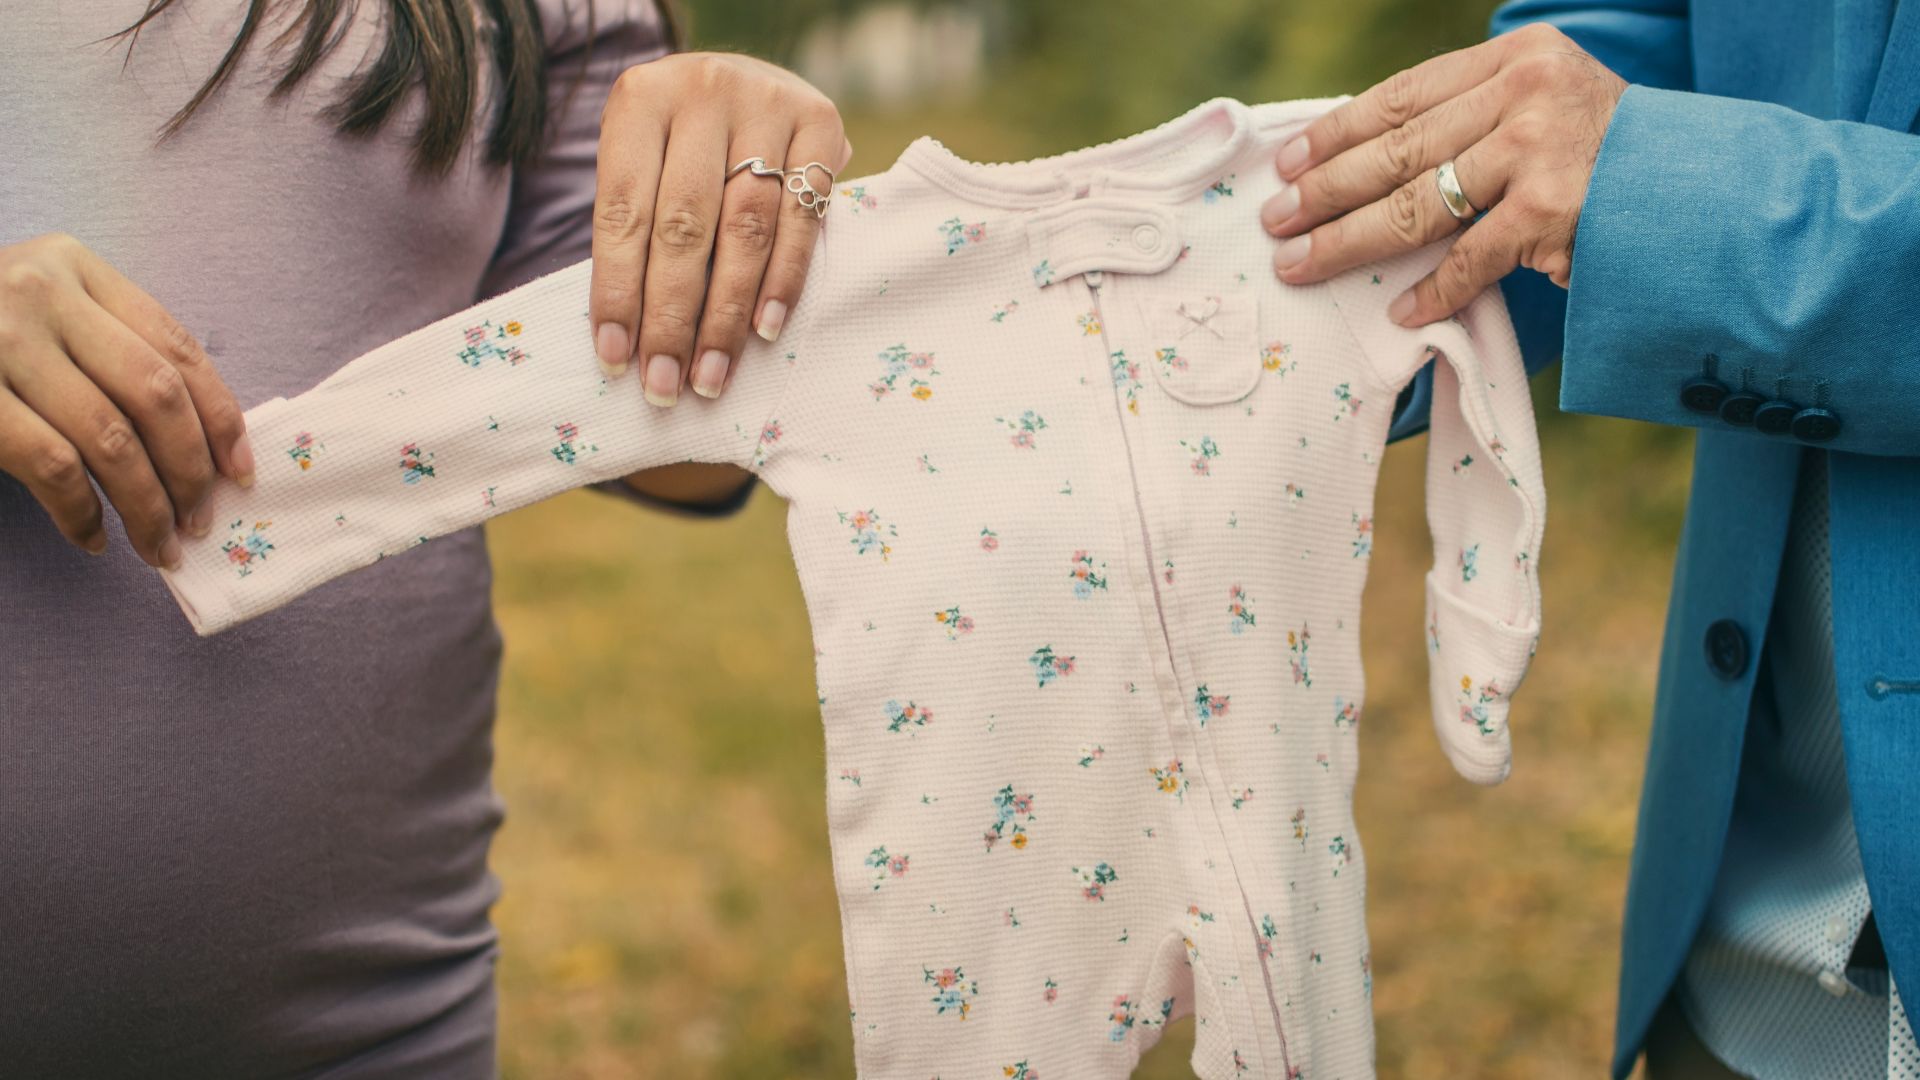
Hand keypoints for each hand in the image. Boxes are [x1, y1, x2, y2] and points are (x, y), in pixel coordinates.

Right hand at [0, 233, 252, 567]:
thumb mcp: (41, 313)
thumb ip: (108, 350)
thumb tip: (204, 442)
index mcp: (73, 266)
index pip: (176, 348)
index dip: (220, 417)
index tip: (240, 471)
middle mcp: (38, 291)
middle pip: (155, 394)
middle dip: (190, 469)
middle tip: (201, 520)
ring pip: (110, 438)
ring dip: (147, 505)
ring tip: (160, 544)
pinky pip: (52, 466)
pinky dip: (83, 514)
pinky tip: (94, 538)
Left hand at [589, 52, 851, 406]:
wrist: (746, 79)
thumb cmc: (680, 144)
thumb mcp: (641, 160)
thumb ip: (636, 228)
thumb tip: (624, 340)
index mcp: (640, 99)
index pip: (622, 211)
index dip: (618, 291)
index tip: (615, 359)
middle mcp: (703, 92)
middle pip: (685, 226)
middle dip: (672, 317)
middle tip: (665, 385)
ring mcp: (767, 104)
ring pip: (745, 228)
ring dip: (727, 315)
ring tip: (711, 375)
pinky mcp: (821, 124)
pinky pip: (801, 219)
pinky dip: (783, 281)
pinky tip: (764, 330)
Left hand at [1262, 23, 1625, 325]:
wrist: (1703, 195)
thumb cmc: (1609, 158)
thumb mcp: (1546, 105)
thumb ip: (1474, 118)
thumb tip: (1368, 161)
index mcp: (1515, 58)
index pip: (1403, 95)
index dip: (1337, 132)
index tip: (1289, 162)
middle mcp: (1525, 92)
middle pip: (1397, 150)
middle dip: (1325, 191)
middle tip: (1275, 221)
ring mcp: (1538, 150)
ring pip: (1416, 204)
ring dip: (1349, 242)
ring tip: (1301, 264)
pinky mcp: (1552, 211)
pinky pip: (1469, 259)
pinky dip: (1431, 291)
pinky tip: (1397, 312)